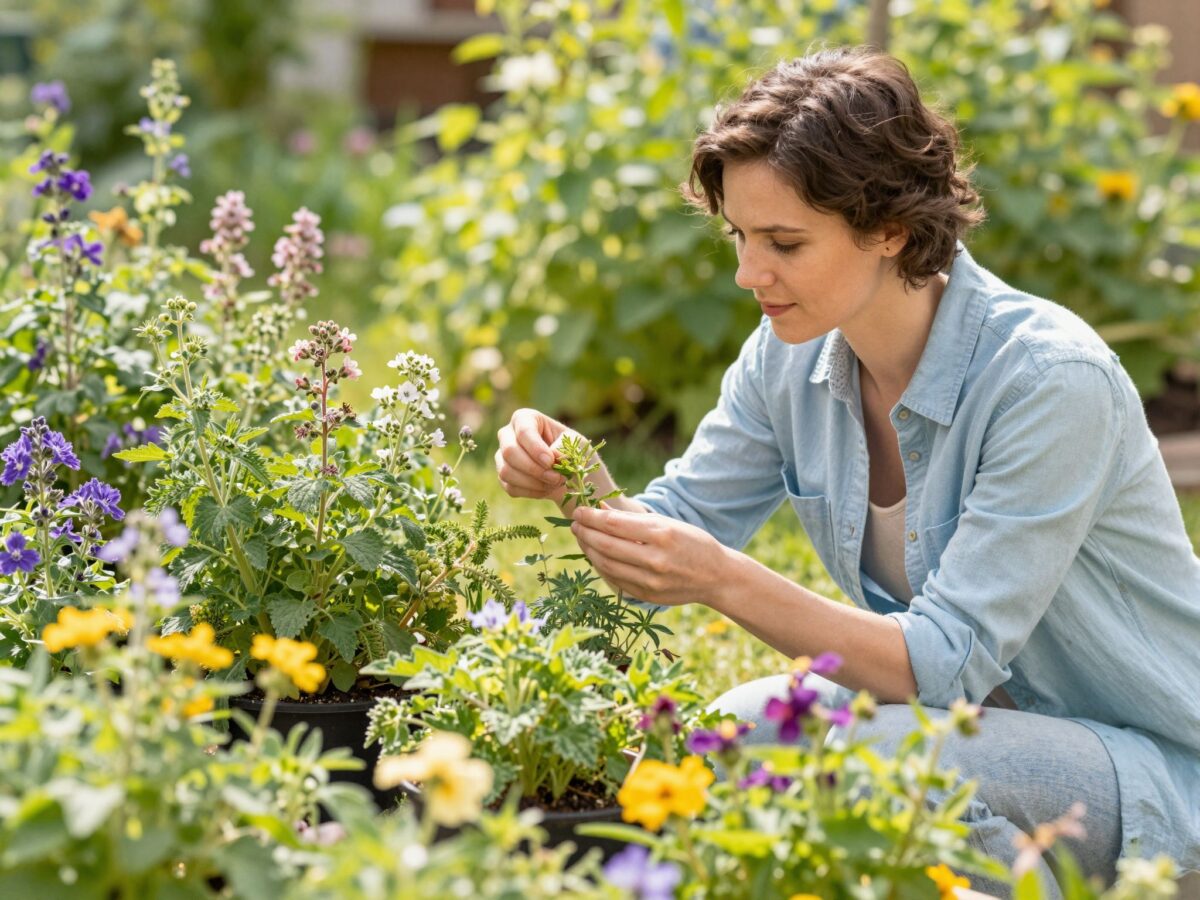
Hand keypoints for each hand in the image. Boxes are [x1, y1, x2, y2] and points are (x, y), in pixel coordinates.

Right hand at [495, 408, 574, 500]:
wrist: (569, 472)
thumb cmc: (572, 451)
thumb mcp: (576, 444)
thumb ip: (564, 447)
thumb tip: (552, 455)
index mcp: (525, 418)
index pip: (523, 430)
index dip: (535, 448)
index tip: (551, 462)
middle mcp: (507, 435)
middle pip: (509, 451)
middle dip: (534, 469)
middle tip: (556, 478)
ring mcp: (502, 456)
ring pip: (506, 471)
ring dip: (534, 483)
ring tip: (555, 483)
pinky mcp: (503, 476)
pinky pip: (511, 487)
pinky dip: (532, 492)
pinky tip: (548, 490)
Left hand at [569, 505, 732, 607]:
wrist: (717, 577)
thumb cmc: (692, 543)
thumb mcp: (668, 523)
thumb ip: (634, 520)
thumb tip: (600, 510)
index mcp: (661, 534)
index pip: (613, 523)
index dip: (591, 516)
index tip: (579, 510)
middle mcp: (654, 558)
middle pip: (605, 544)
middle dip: (585, 532)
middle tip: (574, 523)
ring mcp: (650, 580)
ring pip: (606, 564)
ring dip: (588, 550)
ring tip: (582, 538)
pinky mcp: (647, 595)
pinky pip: (615, 579)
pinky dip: (601, 566)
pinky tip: (595, 556)